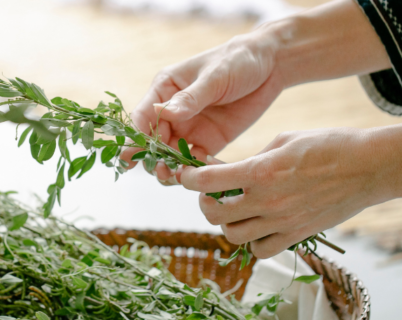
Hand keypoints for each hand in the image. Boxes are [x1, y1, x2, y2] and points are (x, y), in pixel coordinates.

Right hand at [121, 30, 284, 184]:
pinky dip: (194, 171)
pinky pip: (195, 162)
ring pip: (170, 156)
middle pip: (153, 141)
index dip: (135, 138)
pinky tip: (201, 177)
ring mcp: (189, 129)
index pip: (143, 117)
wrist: (271, 65)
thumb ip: (191, 97)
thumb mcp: (215, 76)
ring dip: (170, 169)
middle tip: (161, 171)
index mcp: (166, 89)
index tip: (130, 158)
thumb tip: (164, 113)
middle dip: (153, 159)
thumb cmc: (238, 60)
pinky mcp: (209, 142)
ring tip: (176, 178)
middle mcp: (172, 112)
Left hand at [180, 128, 391, 258]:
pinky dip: (252, 242)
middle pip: (213, 213)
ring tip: (235, 209)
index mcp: (260, 171)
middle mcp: (266, 200)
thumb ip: (251, 158)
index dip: (189, 178)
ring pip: (233, 235)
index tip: (187, 175)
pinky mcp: (296, 235)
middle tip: (213, 193)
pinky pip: (260, 251)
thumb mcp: (282, 140)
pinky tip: (257, 226)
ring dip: (227, 223)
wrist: (370, 166)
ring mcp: (281, 222)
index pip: (207, 182)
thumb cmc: (327, 145)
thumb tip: (226, 171)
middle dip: (205, 201)